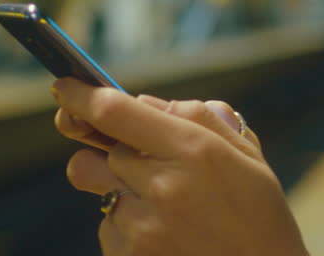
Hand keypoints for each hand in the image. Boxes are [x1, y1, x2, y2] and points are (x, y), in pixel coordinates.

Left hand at [52, 78, 309, 255]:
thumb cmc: (259, 214)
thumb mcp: (245, 154)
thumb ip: (197, 118)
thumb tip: (146, 104)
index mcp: (194, 150)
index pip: (115, 112)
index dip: (81, 96)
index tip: (64, 87)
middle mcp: (161, 186)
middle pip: (98, 153)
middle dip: (115, 152)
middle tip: (146, 164)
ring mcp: (141, 227)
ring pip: (102, 190)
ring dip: (122, 190)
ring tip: (166, 208)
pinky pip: (108, 227)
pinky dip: (129, 225)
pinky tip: (167, 235)